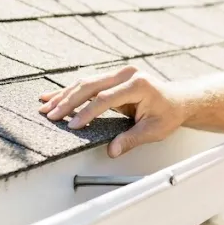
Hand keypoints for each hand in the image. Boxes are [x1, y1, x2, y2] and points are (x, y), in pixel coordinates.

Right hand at [38, 65, 187, 156]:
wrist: (178, 100)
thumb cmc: (168, 114)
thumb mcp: (154, 130)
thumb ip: (131, 139)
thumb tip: (112, 150)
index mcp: (138, 85)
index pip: (106, 99)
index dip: (87, 112)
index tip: (73, 125)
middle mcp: (127, 74)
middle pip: (91, 86)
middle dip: (68, 102)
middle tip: (50, 115)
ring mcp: (120, 73)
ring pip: (86, 82)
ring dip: (64, 95)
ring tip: (45, 107)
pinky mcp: (113, 77)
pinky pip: (89, 83)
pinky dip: (71, 91)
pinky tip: (54, 97)